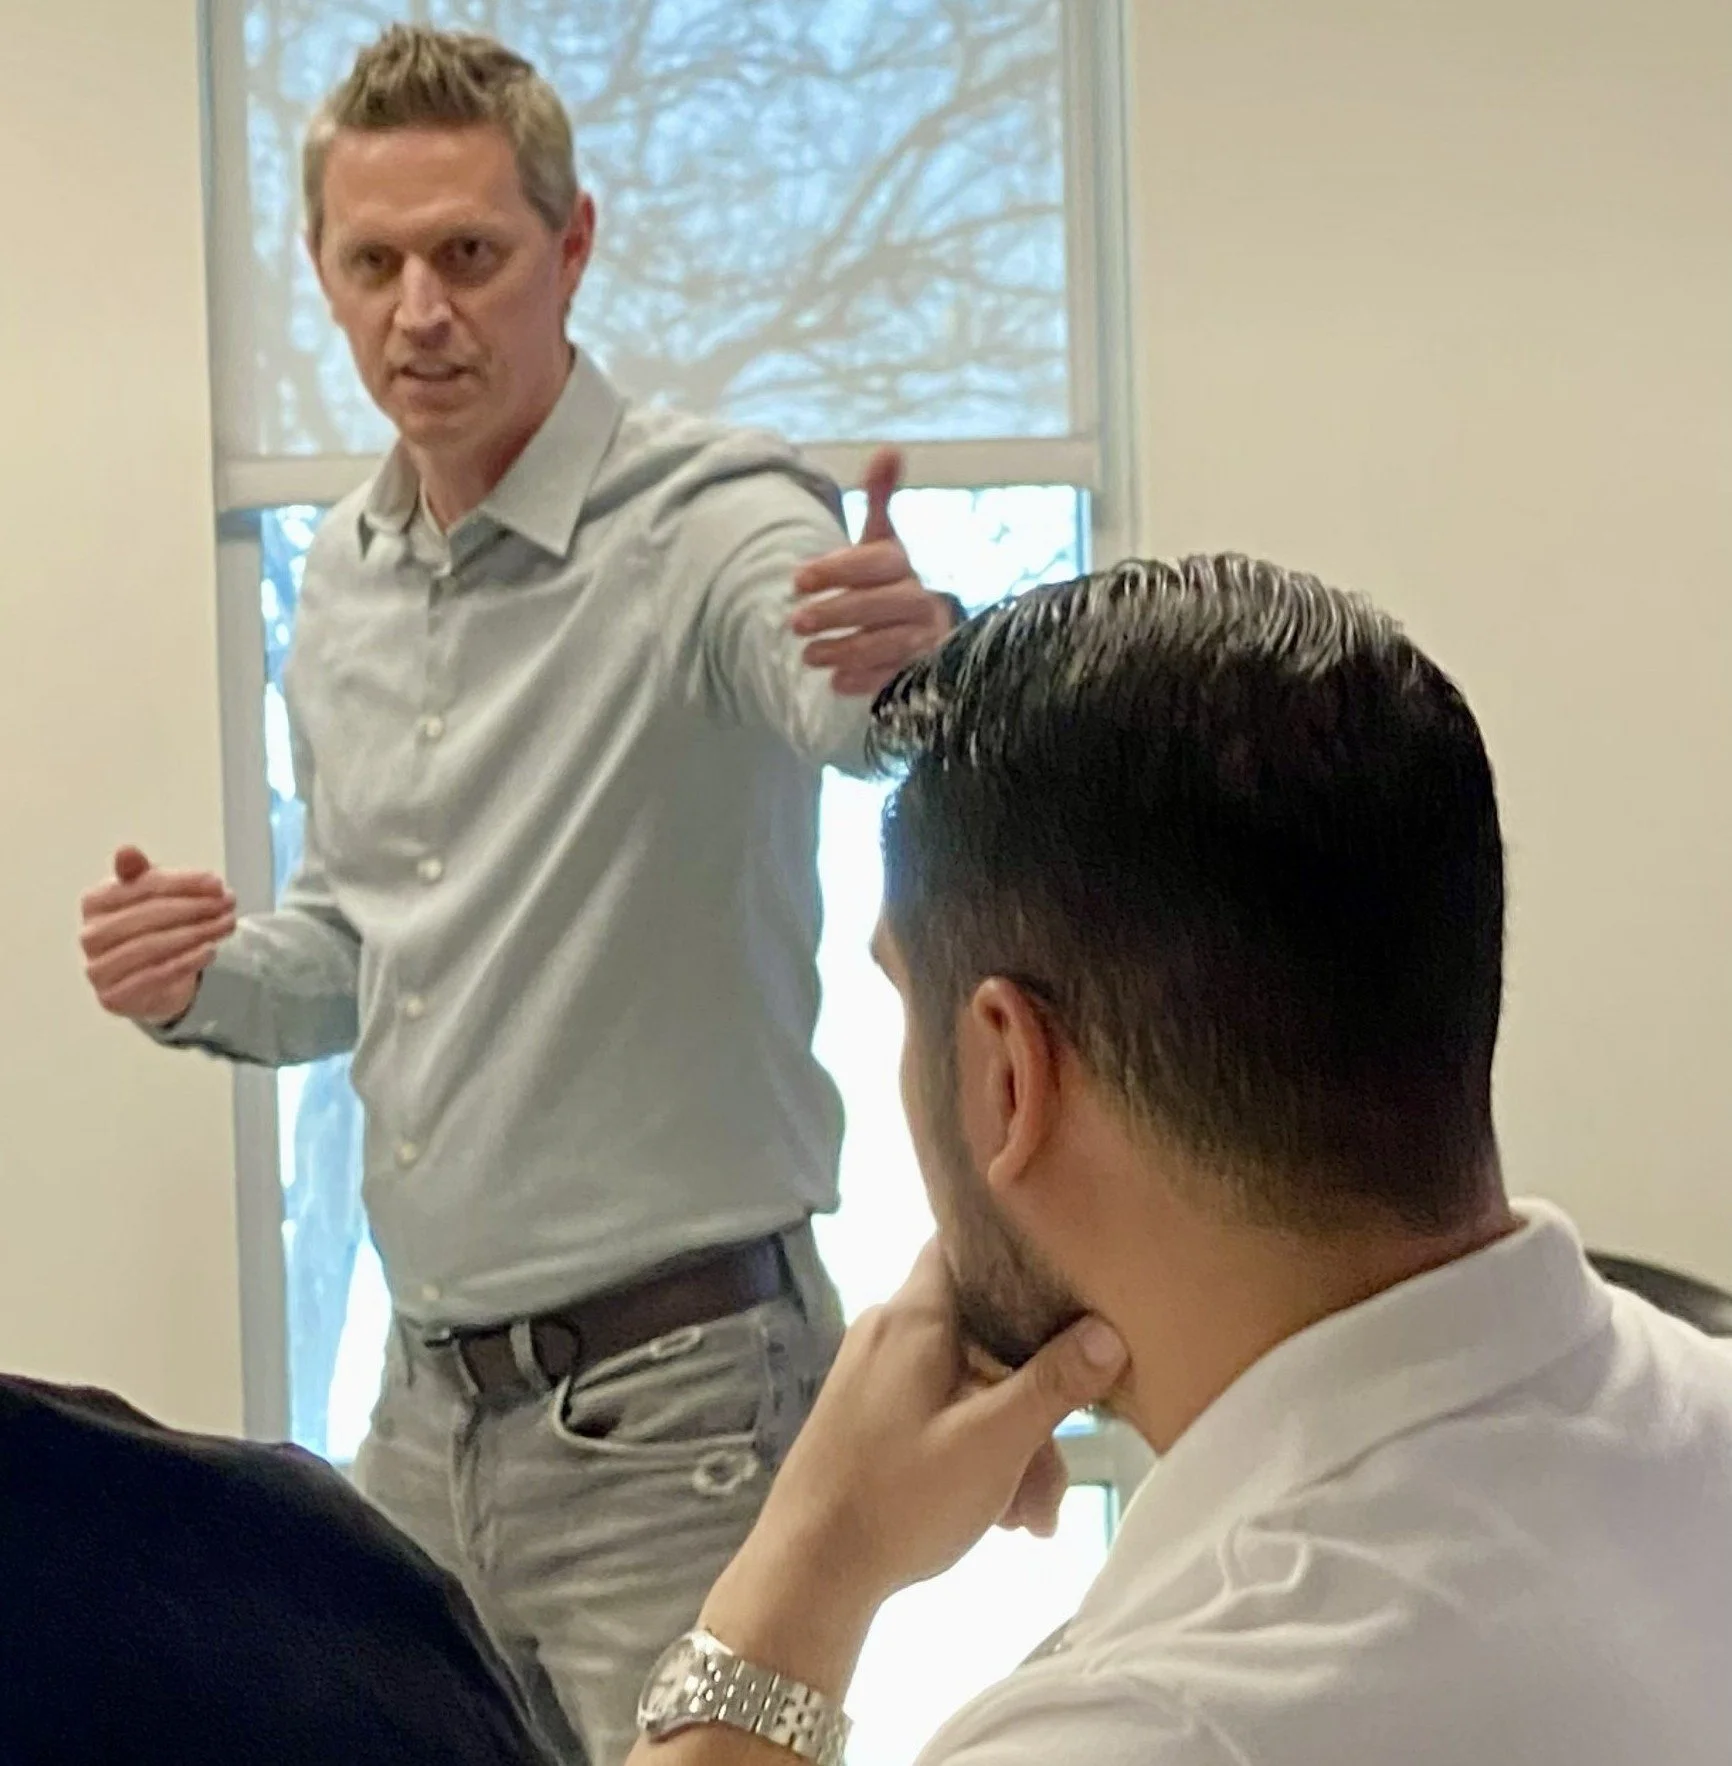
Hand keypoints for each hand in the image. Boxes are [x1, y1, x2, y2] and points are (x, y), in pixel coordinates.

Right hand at [79, 845, 235, 1024]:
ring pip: (151, 946)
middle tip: (228, 904)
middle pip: (148, 916)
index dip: (183, 883)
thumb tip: (127, 851)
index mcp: (94, 902)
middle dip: (194, 908)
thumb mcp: (153, 896)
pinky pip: (153, 977)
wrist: (153, 981)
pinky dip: (186, 962)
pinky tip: (211, 950)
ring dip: (196, 933)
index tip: (218, 883)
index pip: (142, 887)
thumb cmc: (152, 928)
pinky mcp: (113, 997)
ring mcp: (98, 969)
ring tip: (227, 924)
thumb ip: (145, 875)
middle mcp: (90, 935)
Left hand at [697, 1243, 1126, 1699]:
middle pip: (985, 1334)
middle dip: (1035, 1397)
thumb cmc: (899, 1497)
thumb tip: (1109, 1331)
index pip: (965, 1242)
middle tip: (1062, 1471)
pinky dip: (976, 1451)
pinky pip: (940, 1412)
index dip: (1018, 1248)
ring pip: (968, 1384)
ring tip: (1034, 1521)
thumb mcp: (992, 1444)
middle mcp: (891, 1330)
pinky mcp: (870, 1414)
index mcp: (915, 1315)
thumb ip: (1053, 1384)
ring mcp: (876, 1374)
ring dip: (1011, 1442)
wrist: (806, 1573)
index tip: (1071, 1277)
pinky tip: (1002, 1515)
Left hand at [791, 447, 960, 696]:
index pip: (874, 562)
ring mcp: (922, 637)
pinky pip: (897, 676)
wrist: (921, 630)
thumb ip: (879, 499)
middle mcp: (918, 600)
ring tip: (808, 656)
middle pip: (882, 604)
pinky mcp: (921, 671)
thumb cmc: (887, 582)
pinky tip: (837, 683)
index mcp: (902, 565)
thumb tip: (890, 449)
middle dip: (837, 612)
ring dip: (847, 649)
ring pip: (889, 642)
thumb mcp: (880, 541)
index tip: (797, 580)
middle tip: (794, 623)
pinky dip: (868, 679)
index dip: (837, 569)